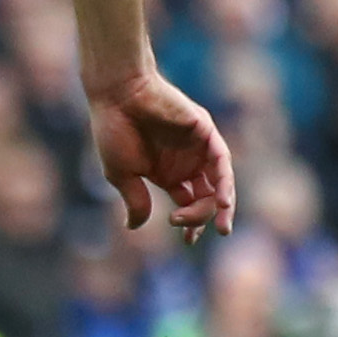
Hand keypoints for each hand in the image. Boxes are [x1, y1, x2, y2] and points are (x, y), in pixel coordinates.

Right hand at [91, 71, 235, 240]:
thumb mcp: (122, 174)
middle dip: (203, 217)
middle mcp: (186, 163)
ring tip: (221, 225)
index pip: (188, 204)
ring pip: (219, 182)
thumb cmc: (113, 131)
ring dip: (222, 204)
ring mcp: (198, 148)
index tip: (187, 241)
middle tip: (189, 231)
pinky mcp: (205, 132)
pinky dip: (224, 181)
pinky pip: (221, 161)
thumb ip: (135, 200)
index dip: (191, 223)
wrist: (118, 95)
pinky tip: (221, 200)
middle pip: (205, 197)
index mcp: (167, 174)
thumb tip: (134, 228)